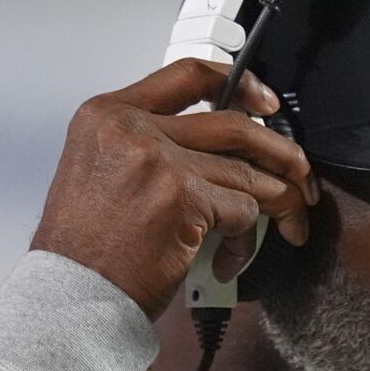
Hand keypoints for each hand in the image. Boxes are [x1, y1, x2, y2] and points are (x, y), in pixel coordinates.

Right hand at [29, 59, 315, 319]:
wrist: (69, 295)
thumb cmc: (84, 252)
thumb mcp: (98, 173)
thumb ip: (148, 148)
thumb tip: (216, 154)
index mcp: (107, 115)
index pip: (186, 75)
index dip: (238, 84)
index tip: (266, 104)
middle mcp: (132, 128)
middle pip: (233, 124)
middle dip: (281, 153)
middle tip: (301, 176)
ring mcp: (160, 160)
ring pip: (247, 173)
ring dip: (277, 203)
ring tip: (286, 224)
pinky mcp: (184, 197)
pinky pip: (243, 210)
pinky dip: (245, 240)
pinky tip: (228, 259)